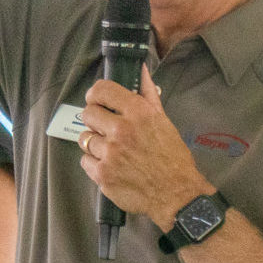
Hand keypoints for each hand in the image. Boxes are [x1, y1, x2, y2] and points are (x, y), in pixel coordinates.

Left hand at [78, 65, 211, 226]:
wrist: (177, 193)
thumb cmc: (172, 156)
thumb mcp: (162, 120)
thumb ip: (147, 93)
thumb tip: (140, 69)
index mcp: (138, 112)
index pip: (102, 90)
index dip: (96, 94)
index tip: (97, 99)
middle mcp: (122, 130)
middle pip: (88, 113)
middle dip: (94, 119)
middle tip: (105, 128)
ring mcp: (110, 153)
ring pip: (85, 138)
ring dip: (94, 143)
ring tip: (110, 149)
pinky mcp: (103, 174)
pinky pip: (85, 161)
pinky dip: (94, 163)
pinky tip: (110, 165)